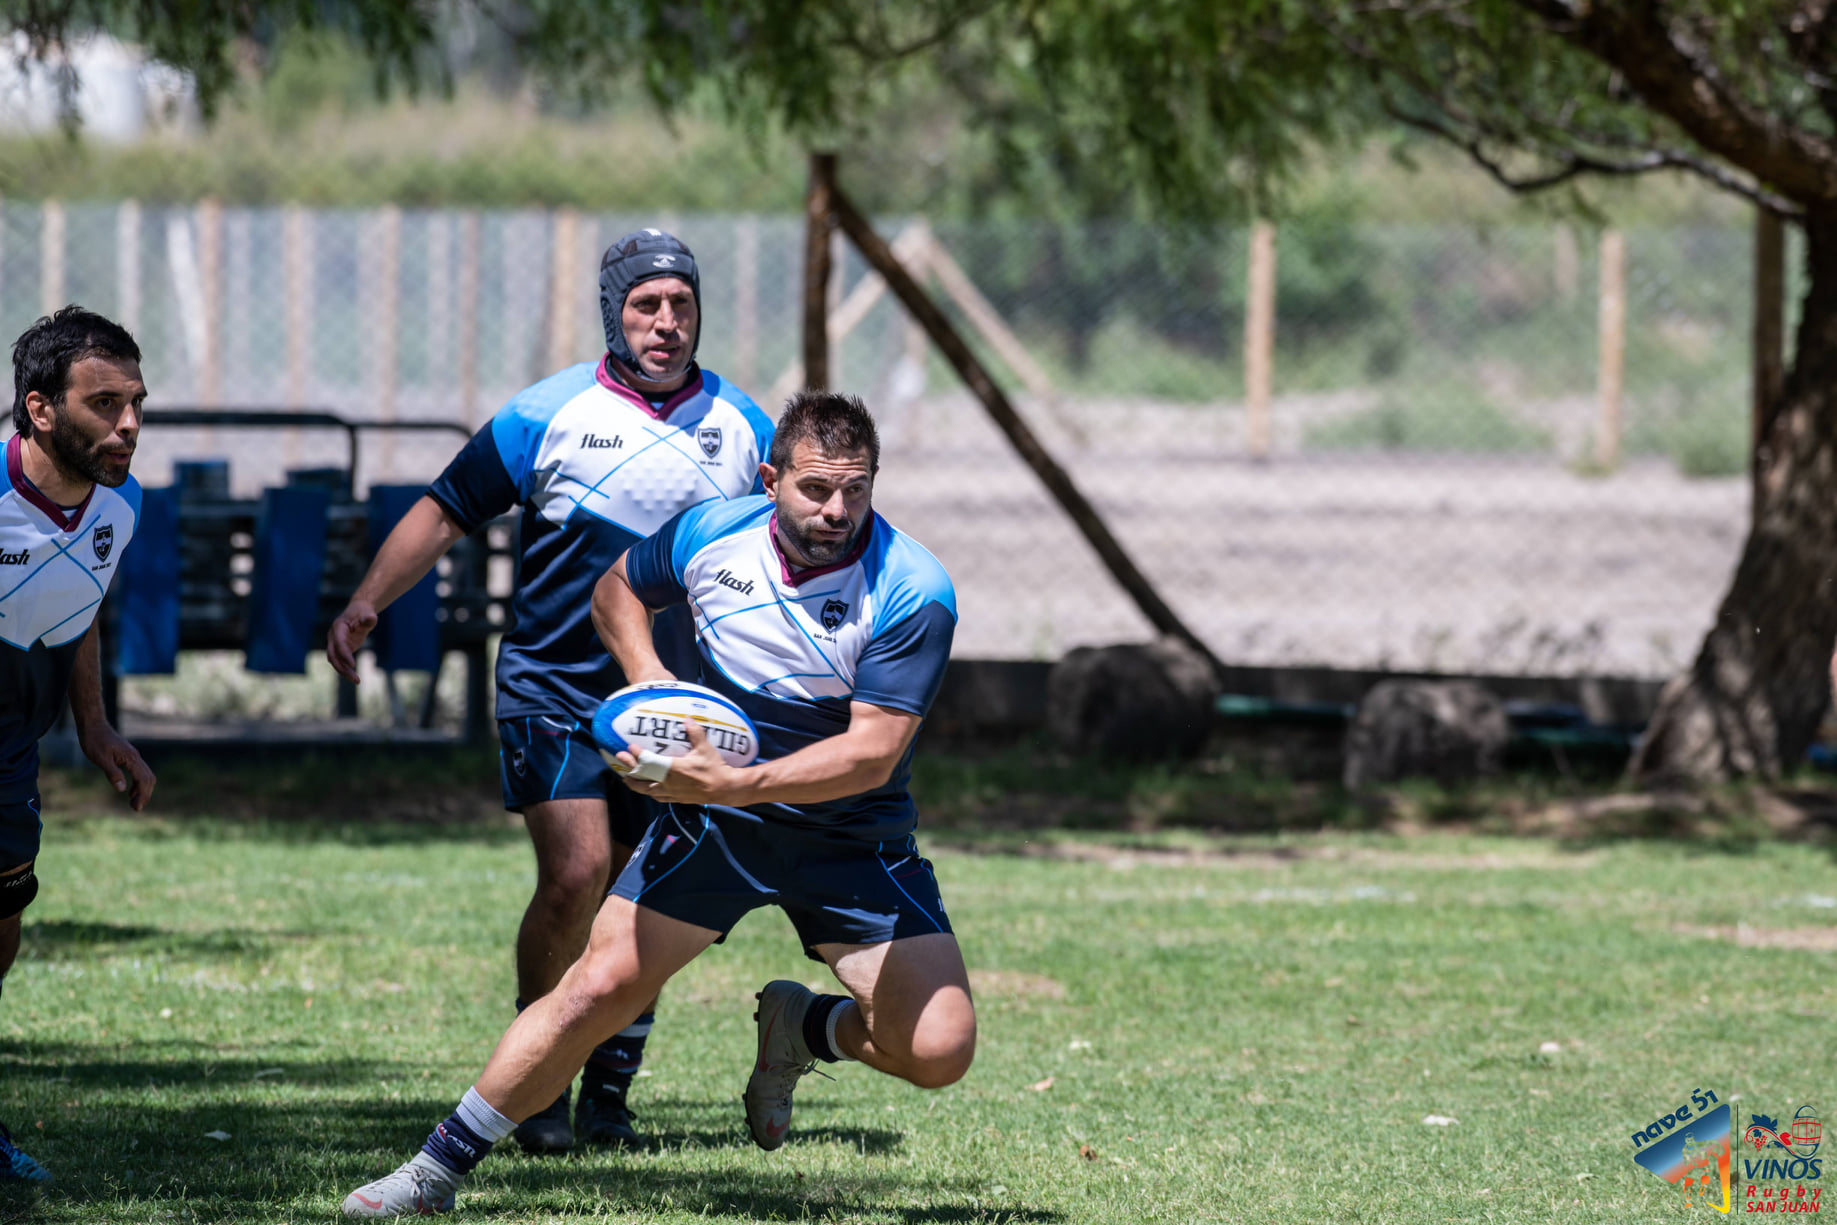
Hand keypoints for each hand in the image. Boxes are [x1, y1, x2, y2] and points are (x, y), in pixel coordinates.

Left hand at [78, 724, 154, 810]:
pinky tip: (129, 791)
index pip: (143, 779)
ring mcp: (133, 757)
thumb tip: (122, 789)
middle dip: (145, 794)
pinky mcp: (128, 757)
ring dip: (142, 790)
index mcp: (131, 758)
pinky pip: (139, 772)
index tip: (137, 808)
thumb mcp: (100, 759)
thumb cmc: (94, 741)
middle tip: (136, 808)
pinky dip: (138, 783)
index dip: (142, 795)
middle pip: (149, 778)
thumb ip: (112, 773)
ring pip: (146, 775)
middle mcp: (135, 757)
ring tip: (133, 802)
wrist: (93, 725)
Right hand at [327, 600, 378, 683]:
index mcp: (338, 627)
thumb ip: (369, 618)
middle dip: (342, 668)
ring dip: (344, 672)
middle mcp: (333, 637)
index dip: (344, 654)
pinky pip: (340, 661)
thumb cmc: (363, 612)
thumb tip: (371, 618)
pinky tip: (355, 677)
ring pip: (335, 661)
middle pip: (333, 655)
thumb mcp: (368, 614)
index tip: (353, 665)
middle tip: (356, 679)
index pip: (339, 643)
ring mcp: (335, 643)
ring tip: (357, 681)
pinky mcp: (340, 649)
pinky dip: (346, 669)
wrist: (359, 611)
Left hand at [617, 721, 743, 805]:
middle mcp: (669, 783)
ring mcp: (672, 792)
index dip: (639, 755)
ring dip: (635, 783)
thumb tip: (686, 718)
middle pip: (644, 777)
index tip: (630, 747)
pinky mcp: (677, 798)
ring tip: (626, 778)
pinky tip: (646, 789)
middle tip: (619, 759)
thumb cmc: (715, 768)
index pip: (651, 763)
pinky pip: (657, 796)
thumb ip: (695, 733)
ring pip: (647, 790)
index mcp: (674, 770)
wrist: (725, 789)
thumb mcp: (706, 748)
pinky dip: (648, 792)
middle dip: (630, 768)